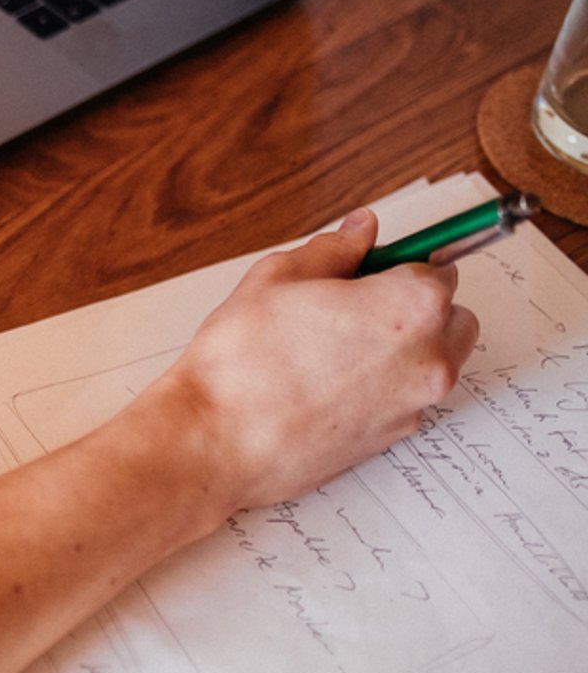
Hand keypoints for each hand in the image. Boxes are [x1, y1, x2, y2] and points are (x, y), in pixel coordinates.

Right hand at [144, 208, 479, 512]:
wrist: (219, 441)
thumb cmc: (242, 363)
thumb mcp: (277, 279)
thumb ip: (333, 250)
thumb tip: (360, 231)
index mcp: (409, 307)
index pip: (436, 265)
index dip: (395, 263)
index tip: (369, 268)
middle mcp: (428, 357)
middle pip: (452, 315)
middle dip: (414, 305)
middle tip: (353, 306)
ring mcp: (416, 403)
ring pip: (436, 359)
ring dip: (407, 346)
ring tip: (339, 348)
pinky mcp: (397, 437)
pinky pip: (408, 396)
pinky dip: (385, 385)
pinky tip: (329, 383)